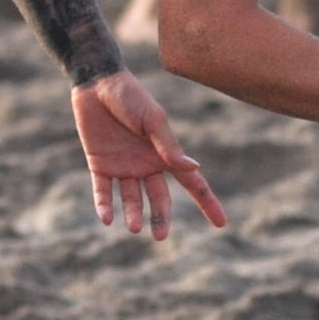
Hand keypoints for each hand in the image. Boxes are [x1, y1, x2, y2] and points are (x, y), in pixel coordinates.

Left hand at [73, 71, 226, 239]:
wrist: (97, 83)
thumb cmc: (130, 96)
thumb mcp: (152, 119)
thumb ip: (168, 145)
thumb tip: (193, 168)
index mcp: (165, 154)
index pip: (192, 183)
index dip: (207, 202)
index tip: (221, 223)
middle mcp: (146, 164)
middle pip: (159, 198)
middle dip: (161, 218)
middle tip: (160, 237)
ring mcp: (123, 167)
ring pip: (131, 198)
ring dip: (133, 213)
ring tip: (134, 228)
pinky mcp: (99, 165)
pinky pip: (103, 190)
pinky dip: (104, 205)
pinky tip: (107, 219)